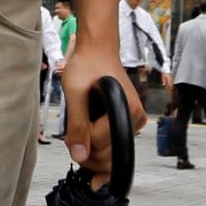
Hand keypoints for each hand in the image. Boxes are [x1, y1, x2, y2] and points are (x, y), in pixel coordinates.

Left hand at [58, 42, 140, 183]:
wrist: (97, 50)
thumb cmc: (88, 63)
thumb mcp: (75, 92)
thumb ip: (77, 125)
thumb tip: (79, 154)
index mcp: (126, 109)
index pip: (99, 143)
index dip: (80, 140)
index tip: (70, 133)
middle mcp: (136, 117)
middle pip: (109, 155)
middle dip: (86, 149)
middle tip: (73, 133)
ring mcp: (134, 121)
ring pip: (112, 154)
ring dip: (92, 149)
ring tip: (81, 130)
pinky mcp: (129, 122)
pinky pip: (114, 145)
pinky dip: (99, 146)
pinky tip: (90, 135)